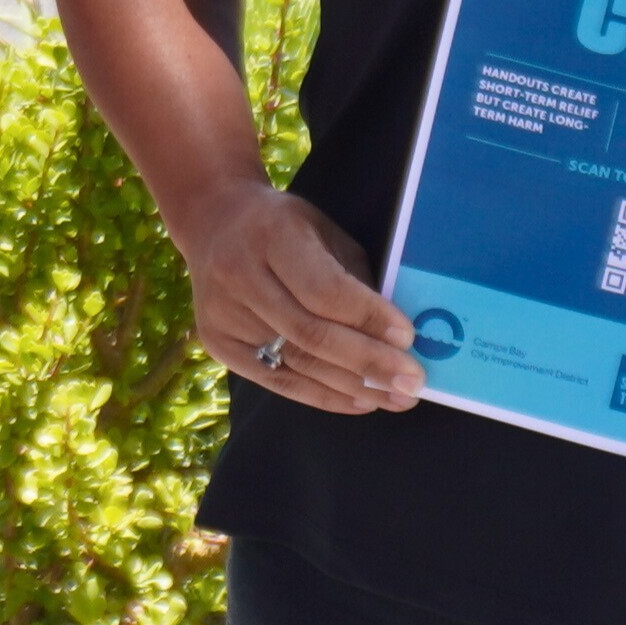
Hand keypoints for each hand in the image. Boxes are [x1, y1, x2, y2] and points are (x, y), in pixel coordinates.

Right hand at [170, 182, 427, 411]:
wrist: (213, 223)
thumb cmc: (284, 228)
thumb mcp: (323, 232)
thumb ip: (354, 279)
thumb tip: (397, 336)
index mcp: (270, 235)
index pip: (323, 289)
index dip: (368, 317)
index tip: (408, 338)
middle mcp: (239, 275)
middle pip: (310, 333)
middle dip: (369, 362)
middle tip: (412, 382)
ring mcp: (223, 314)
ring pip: (296, 362)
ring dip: (353, 387)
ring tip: (396, 399)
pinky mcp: (218, 343)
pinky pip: (278, 380)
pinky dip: (323, 395)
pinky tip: (359, 401)